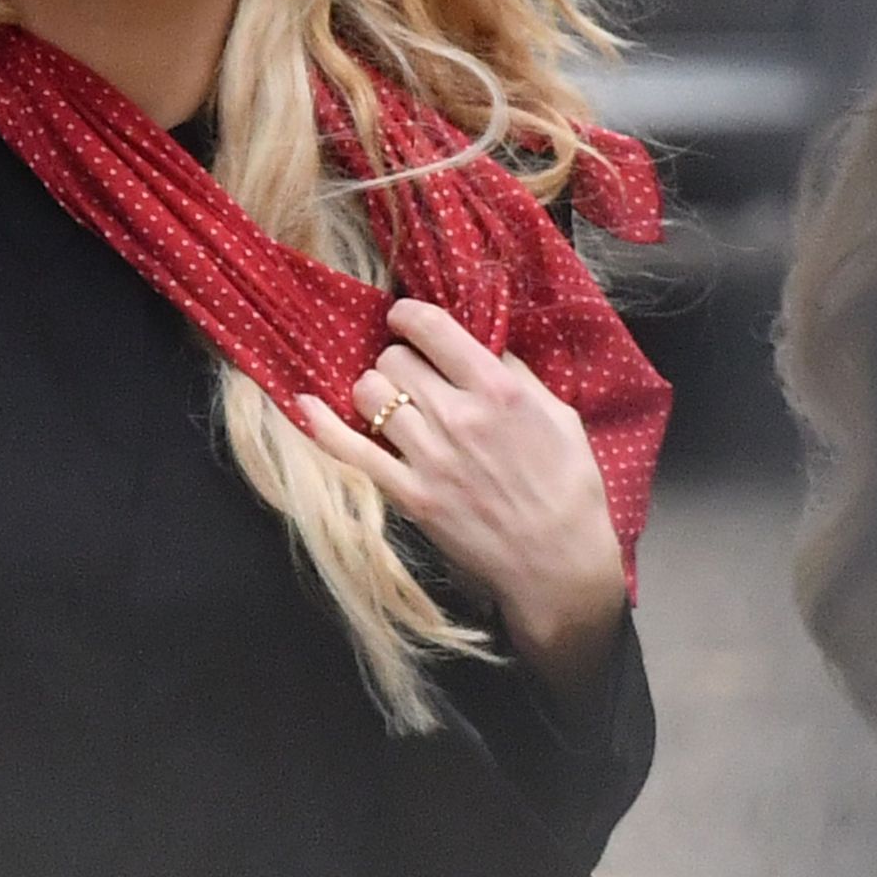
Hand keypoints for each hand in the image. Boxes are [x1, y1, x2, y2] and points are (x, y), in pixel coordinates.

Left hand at [297, 298, 627, 699]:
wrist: (558, 561)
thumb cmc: (569, 485)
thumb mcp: (558, 414)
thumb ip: (515, 374)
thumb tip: (479, 342)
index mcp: (498, 390)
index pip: (431, 327)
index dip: (408, 315)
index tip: (405, 318)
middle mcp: (457, 417)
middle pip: (394, 359)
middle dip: (399, 359)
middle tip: (412, 375)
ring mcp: (428, 458)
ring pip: (369, 394)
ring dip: (376, 391)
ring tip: (390, 402)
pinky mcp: (409, 495)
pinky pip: (350, 450)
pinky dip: (322, 424)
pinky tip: (308, 405)